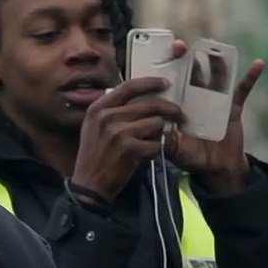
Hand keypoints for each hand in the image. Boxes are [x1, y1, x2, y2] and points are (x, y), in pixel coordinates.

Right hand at [69, 76, 185, 203]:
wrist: (89, 185)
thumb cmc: (94, 156)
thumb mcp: (93, 127)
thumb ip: (111, 110)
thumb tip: (138, 97)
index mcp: (99, 108)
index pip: (129, 87)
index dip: (150, 83)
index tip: (165, 83)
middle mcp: (108, 116)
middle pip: (150, 105)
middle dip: (170, 110)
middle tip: (179, 115)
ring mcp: (119, 132)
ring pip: (157, 124)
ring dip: (158, 135)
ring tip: (149, 144)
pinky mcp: (130, 149)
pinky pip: (156, 144)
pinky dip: (155, 151)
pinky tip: (144, 157)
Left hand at [169, 59, 264, 193]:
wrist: (217, 169)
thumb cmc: (192, 158)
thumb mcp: (175, 151)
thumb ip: (168, 141)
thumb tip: (161, 128)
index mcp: (177, 106)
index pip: (169, 83)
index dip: (163, 70)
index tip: (156, 61)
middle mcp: (194, 99)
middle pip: (189, 73)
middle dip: (184, 58)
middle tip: (179, 46)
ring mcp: (214, 101)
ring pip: (214, 77)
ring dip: (215, 62)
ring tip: (214, 49)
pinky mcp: (233, 107)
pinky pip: (242, 90)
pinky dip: (251, 77)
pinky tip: (259, 64)